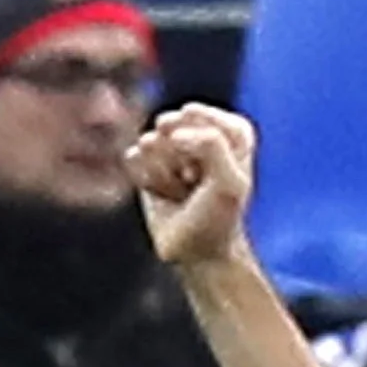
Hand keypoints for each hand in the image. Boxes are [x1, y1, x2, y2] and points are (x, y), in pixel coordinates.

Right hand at [133, 104, 259, 269]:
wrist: (197, 250)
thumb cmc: (219, 216)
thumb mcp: (229, 183)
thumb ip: (211, 145)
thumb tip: (170, 133)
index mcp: (232, 132)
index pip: (202, 116)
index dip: (202, 148)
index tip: (214, 171)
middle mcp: (199, 131)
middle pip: (172, 125)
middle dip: (181, 158)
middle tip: (196, 181)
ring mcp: (169, 144)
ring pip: (150, 141)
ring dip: (166, 173)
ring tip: (183, 191)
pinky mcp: (144, 160)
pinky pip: (134, 156)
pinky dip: (148, 179)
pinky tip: (164, 193)